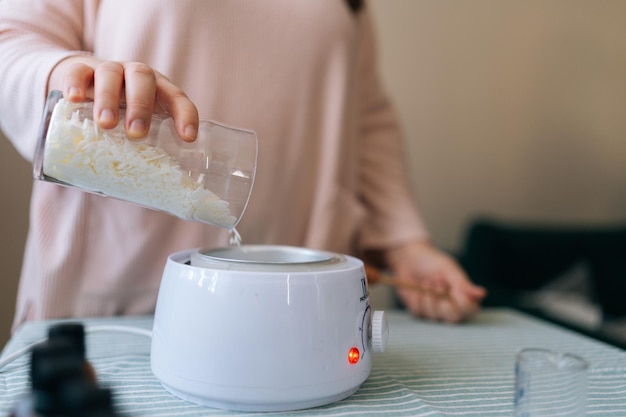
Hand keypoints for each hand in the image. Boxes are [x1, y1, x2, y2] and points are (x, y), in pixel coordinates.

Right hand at [47, 56, 198, 140]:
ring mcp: (108, 71)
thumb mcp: (136, 131)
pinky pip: (77, 72)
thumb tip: (155, 197)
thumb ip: (143, 153)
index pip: (177, 98)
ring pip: (110, 75)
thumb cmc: (120, 117)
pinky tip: (74, 99)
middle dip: (141, 106)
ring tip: (105, 125)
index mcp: (158, 91)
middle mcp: (135, 76)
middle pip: (143, 79)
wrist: (85, 87)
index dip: (185, 115)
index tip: (188, 138)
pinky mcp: (80, 70)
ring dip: (109, 99)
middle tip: (136, 133)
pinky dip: (76, 83)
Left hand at [385, 241, 486, 322]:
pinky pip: (419, 312)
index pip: (470, 310)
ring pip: (434, 316)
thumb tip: (482, 293)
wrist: (408, 258)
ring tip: (426, 281)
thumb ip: (463, 283)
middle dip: (442, 301)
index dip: (462, 303)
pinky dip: (416, 298)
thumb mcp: (448, 269)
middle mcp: (452, 306)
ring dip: (428, 296)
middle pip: (453, 318)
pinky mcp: (420, 311)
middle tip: (437, 282)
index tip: (454, 289)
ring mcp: (435, 310)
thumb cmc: (431, 261)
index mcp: (464, 295)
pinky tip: (417, 287)